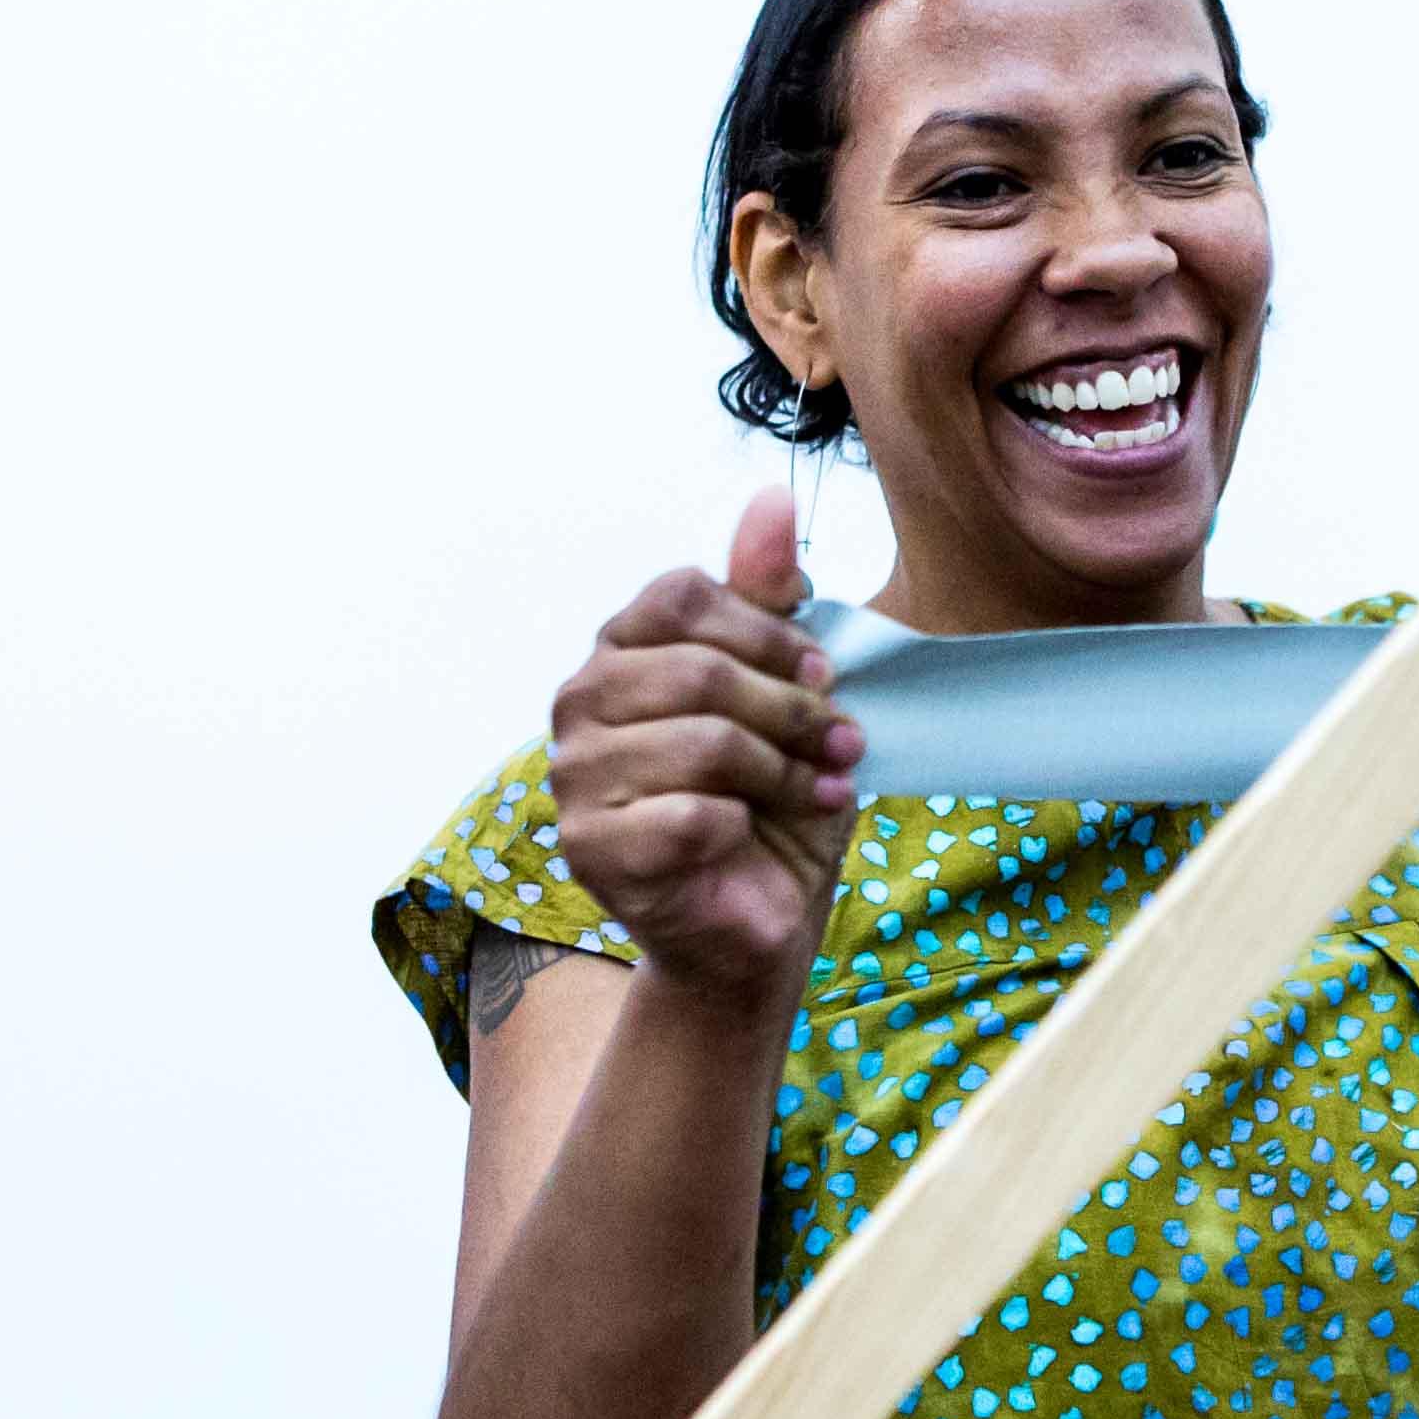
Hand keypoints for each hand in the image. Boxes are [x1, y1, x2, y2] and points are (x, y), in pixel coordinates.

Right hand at [547, 487, 859, 1007]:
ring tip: (821, 791)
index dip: (770, 631)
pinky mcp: (591, 849)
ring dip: (784, 772)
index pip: (685, 596)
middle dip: (792, 709)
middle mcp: (579, 703)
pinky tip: (760, 837)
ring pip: (702, 742)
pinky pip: (691, 814)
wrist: (755, 922)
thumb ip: (766, 600)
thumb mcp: (785, 689)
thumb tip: (769, 495)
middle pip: (700, 669)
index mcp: (619, 650)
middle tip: (843, 743)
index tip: (822, 672)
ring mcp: (574, 777)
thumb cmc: (770, 801)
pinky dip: (746, 826)